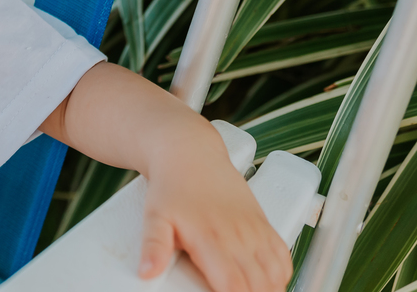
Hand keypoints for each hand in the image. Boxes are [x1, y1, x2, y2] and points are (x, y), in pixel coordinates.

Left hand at [139, 142, 292, 291]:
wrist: (189, 153)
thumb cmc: (171, 186)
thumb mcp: (153, 216)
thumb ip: (153, 246)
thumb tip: (147, 272)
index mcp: (210, 239)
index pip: (233, 286)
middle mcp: (237, 236)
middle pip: (258, 286)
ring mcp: (254, 229)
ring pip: (275, 273)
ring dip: (270, 289)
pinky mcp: (263, 223)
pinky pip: (283, 255)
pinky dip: (282, 274)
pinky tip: (271, 283)